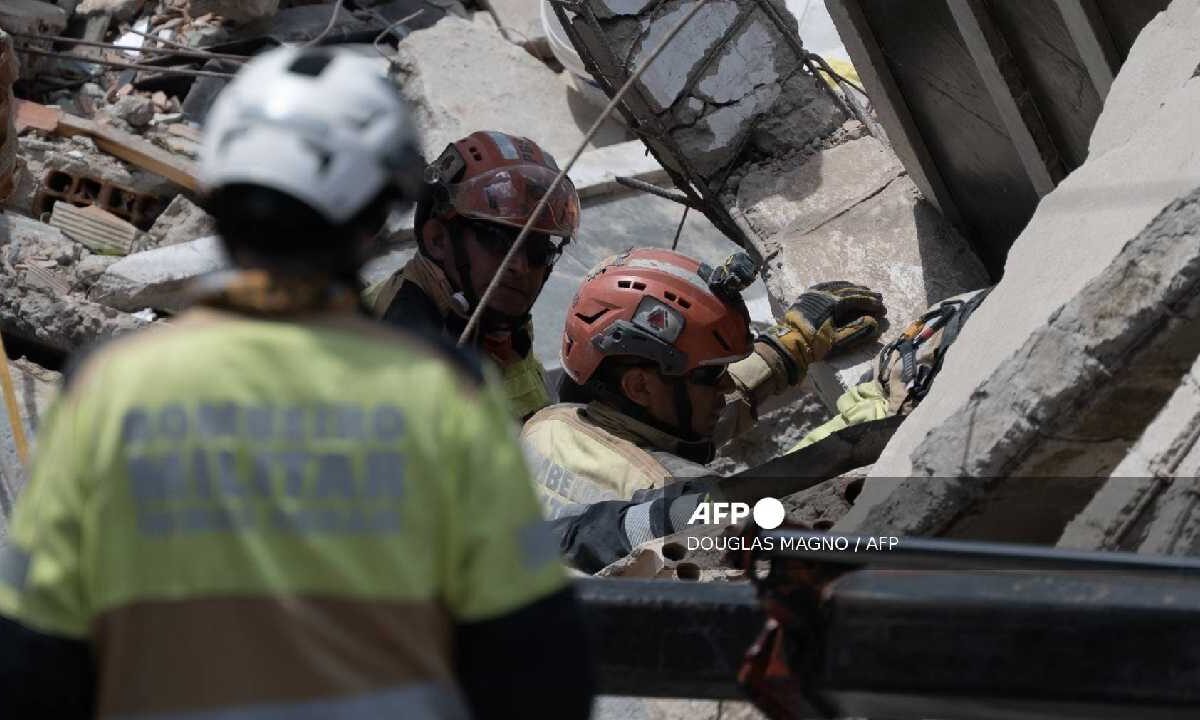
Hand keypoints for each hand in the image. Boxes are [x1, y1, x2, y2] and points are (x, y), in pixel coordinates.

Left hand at [760, 281, 885, 375]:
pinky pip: (826, 286)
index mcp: (833, 303)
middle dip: (865, 294)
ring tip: (865, 289)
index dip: (871, 303)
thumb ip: (857, 330)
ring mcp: (814, 293)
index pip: (857, 299)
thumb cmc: (813, 343)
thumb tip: (874, 322)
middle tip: (879, 297)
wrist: (788, 342)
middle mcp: (824, 294)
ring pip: (838, 286)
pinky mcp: (807, 296)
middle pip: (849, 290)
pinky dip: (838, 286)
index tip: (882, 308)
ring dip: (853, 288)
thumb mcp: (837, 340)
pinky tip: (843, 286)